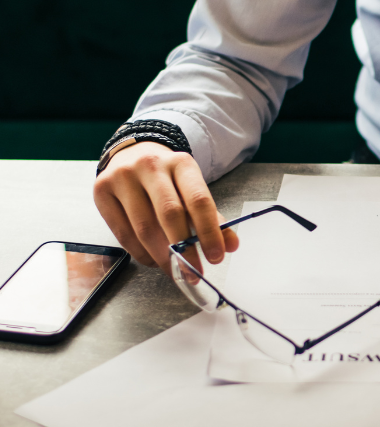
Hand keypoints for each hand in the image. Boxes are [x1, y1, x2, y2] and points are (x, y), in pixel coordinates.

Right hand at [93, 142, 238, 275]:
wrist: (133, 154)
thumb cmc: (168, 178)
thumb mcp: (192, 188)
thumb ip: (212, 217)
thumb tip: (230, 245)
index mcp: (181, 163)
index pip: (199, 201)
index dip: (209, 232)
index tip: (216, 257)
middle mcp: (151, 166)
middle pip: (170, 215)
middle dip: (184, 250)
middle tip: (193, 272)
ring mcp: (123, 177)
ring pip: (144, 228)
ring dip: (161, 257)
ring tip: (174, 270)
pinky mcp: (102, 191)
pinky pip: (122, 233)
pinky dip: (140, 253)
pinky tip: (152, 259)